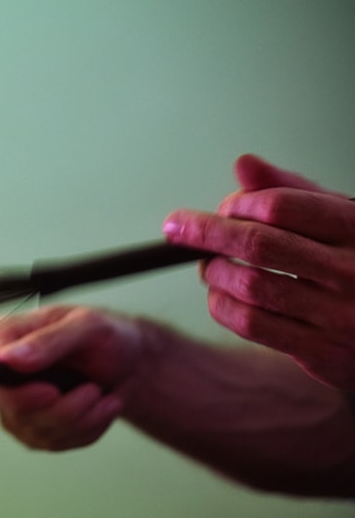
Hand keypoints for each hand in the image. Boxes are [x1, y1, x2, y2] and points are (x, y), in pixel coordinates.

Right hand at [0, 305, 147, 449]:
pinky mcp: (33, 429)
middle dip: (61, 408)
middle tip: (92, 390)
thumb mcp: (86, 326)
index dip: (15, 392)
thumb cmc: (102, 336)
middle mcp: (0, 376)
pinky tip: (101, 408)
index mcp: (2, 340)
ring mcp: (14, 406)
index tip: (50, 392)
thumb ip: (48, 340)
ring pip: (37, 432)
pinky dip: (87, 429)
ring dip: (81, 418)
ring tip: (101, 394)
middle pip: (14, 410)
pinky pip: (56, 443)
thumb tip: (9, 358)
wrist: (125, 362)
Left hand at [163, 154, 354, 389]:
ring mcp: (338, 314)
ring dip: (214, 272)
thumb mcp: (339, 219)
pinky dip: (221, 306)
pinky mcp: (321, 352)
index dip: (238, 204)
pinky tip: (219, 296)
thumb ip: (292, 191)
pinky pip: (252, 325)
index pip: (281, 207)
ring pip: (250, 286)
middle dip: (206, 233)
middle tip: (179, 229)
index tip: (221, 208)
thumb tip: (244, 165)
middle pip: (258, 244)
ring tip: (209, 265)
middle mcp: (351, 271)